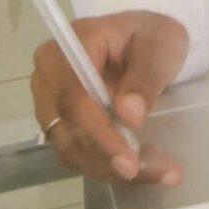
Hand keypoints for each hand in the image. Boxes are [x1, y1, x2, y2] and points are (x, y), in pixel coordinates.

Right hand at [28, 10, 187, 184]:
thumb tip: (127, 115)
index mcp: (69, 46)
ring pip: (71, 149)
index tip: (130, 161)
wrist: (146, 42)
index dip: (99, 132)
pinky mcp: (61, 124)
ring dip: (112, 168)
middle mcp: (48, 76)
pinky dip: (108, 167)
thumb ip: (144, 77)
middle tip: (157, 172)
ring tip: (160, 172)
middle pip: (68, 129)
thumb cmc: (151, 36)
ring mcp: (51, 103)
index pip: (73, 97)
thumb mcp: (159, 45)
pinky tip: (144, 170)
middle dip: (109, 157)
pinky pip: (78, 154)